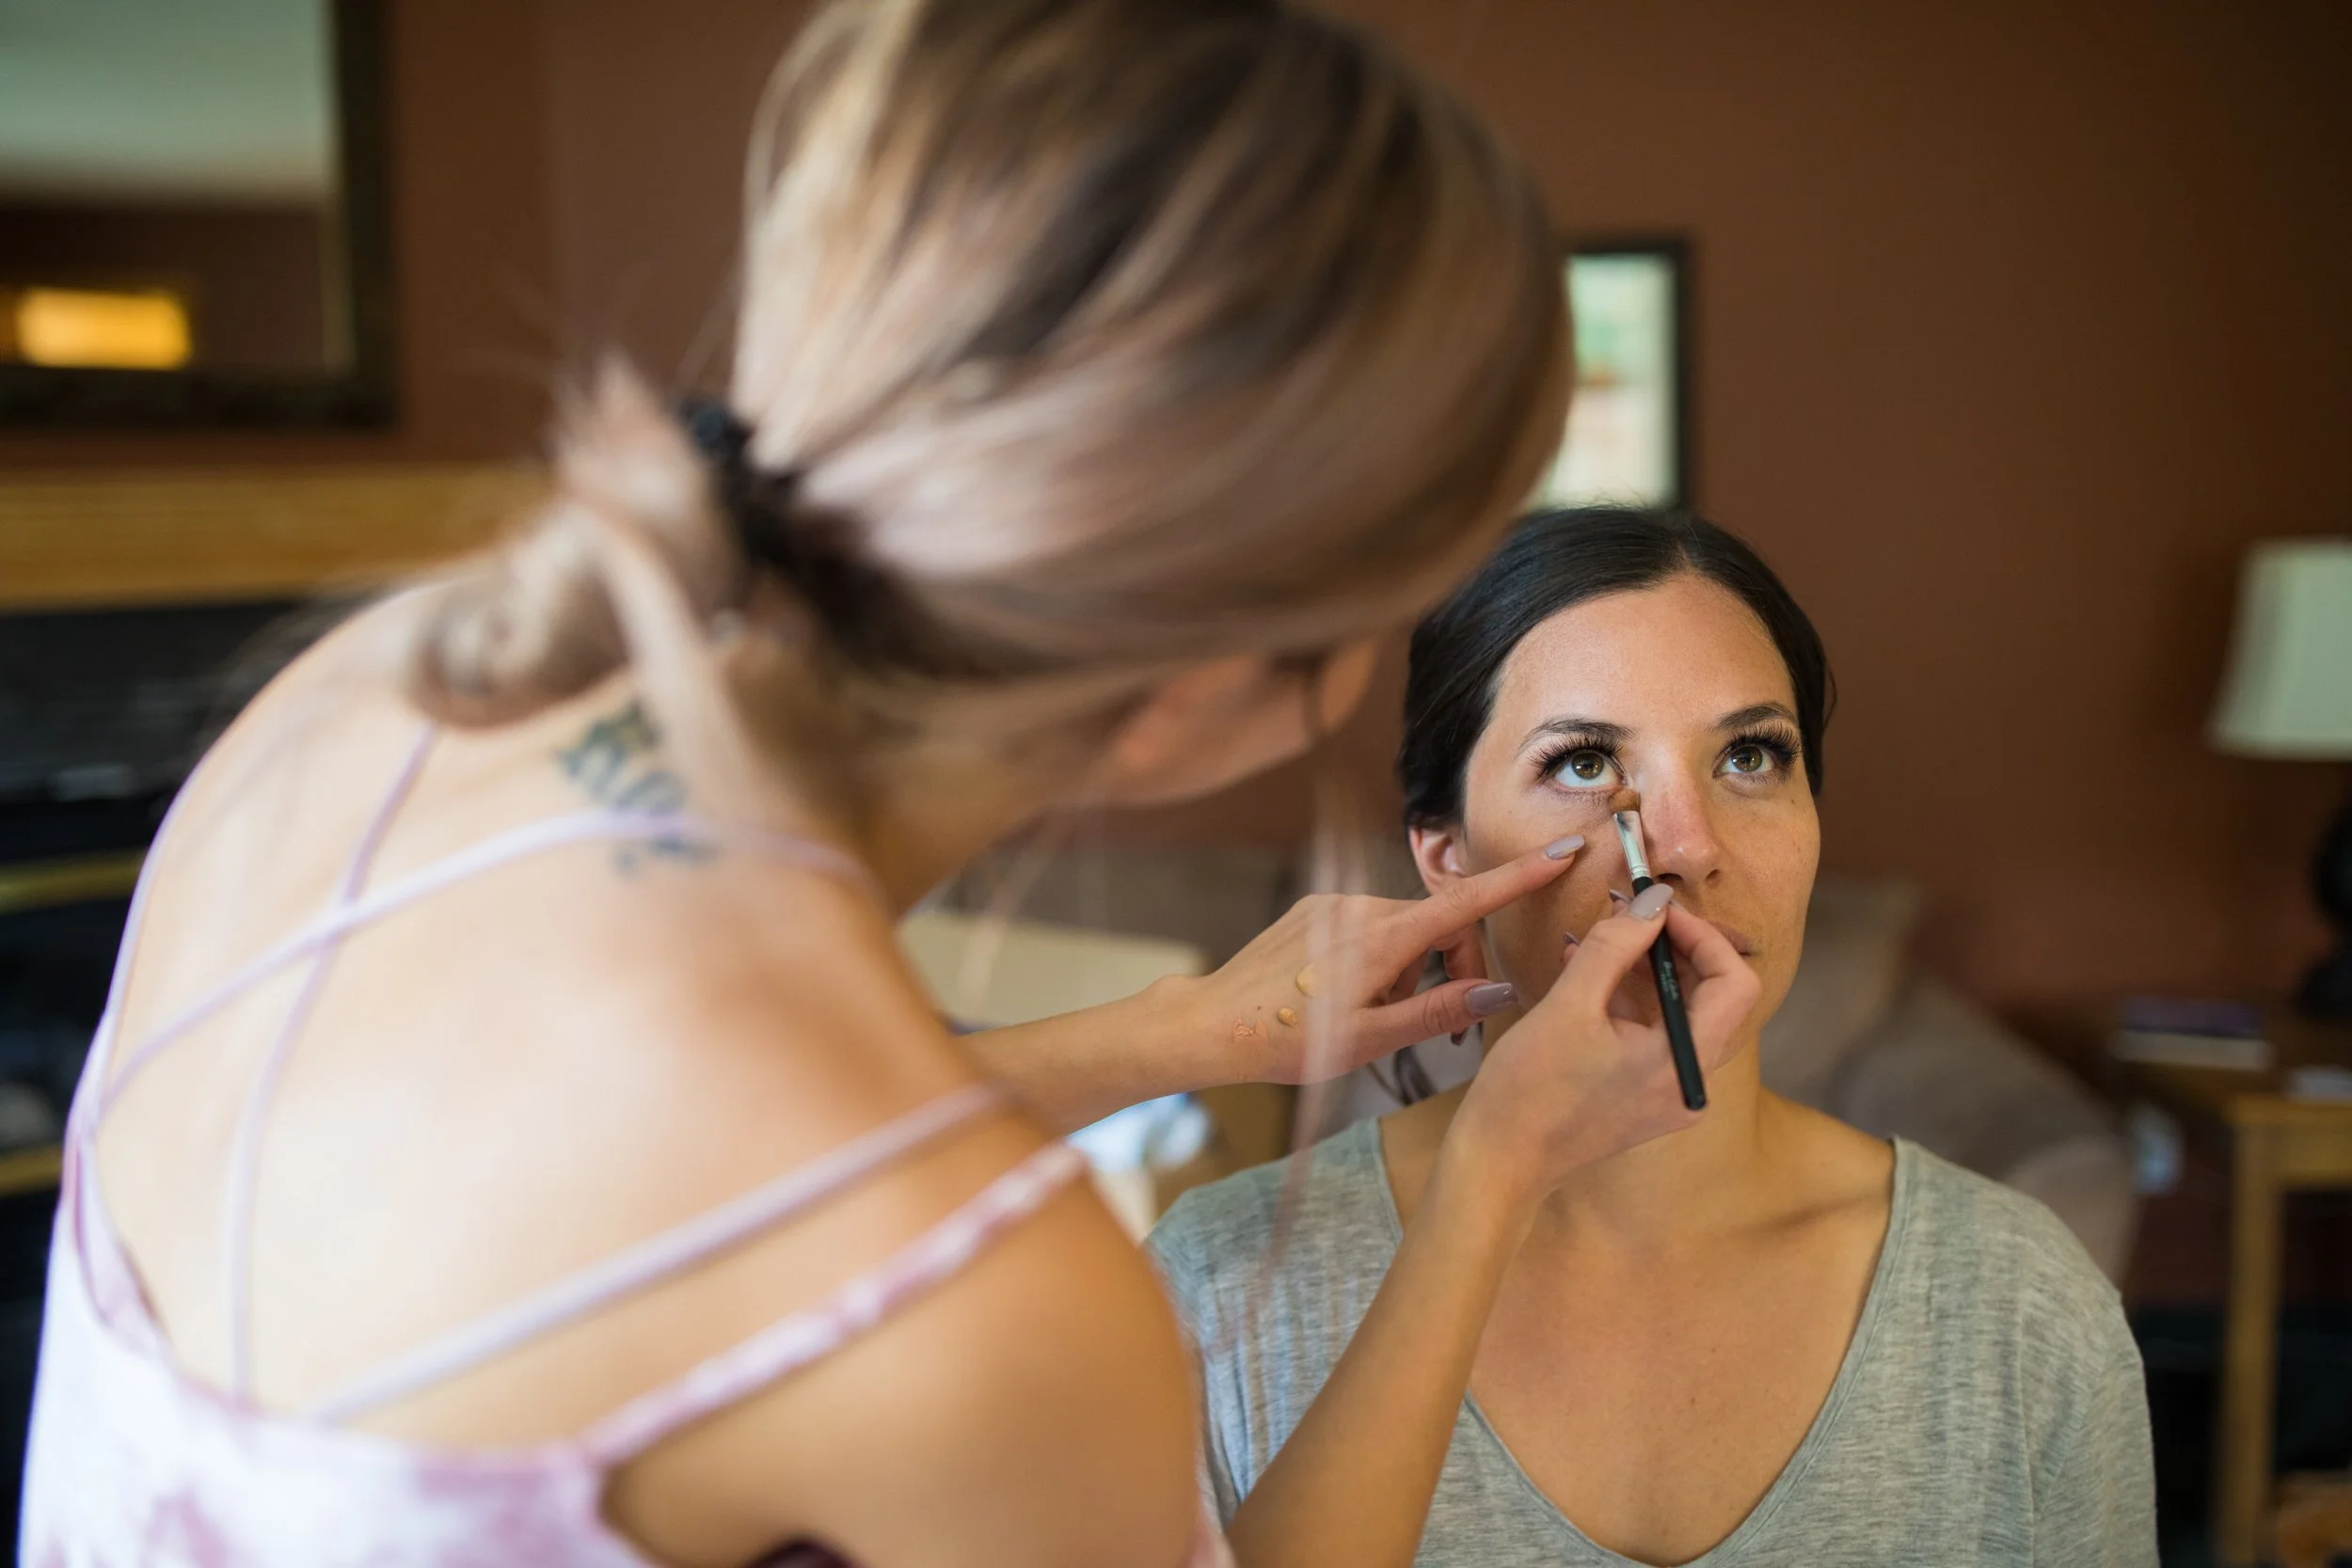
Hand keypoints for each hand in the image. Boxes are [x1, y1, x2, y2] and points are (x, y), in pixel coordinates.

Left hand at [1179, 837, 1586, 1088]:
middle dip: (1456, 969)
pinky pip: (1370, 927)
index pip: (1470, 901)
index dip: (1522, 877)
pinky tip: (1347, 999)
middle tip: (1450, 1029)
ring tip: (1377, 1020)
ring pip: (1404, 931)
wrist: (1213, 1024)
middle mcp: (1363, 908)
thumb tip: (1500, 991)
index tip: (1566, 850)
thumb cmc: (1289, 1042)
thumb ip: (1439, 1012)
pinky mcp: (1315, 909)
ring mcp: (1336, 904)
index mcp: (1384, 938)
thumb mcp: (1373, 1040)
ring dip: (1412, 972)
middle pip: (1441, 924)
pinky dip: (1381, 960)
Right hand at [1450, 895, 1761, 1202]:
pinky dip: (1631, 998)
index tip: (1656, 907)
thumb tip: (1653, 899)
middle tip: (1631, 911)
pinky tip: (1588, 968)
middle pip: (1713, 997)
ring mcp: (1670, 1094)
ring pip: (1681, 1012)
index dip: (1701, 935)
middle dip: (1674, 946)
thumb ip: (1616, 946)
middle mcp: (1691, 1083)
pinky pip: (1654, 1033)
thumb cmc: (1529, 1089)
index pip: (1733, 983)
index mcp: (1684, 1064)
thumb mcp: (1569, 1005)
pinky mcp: (1646, 1096)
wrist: (1499, 1160)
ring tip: (1603, 933)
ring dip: (1649, 968)